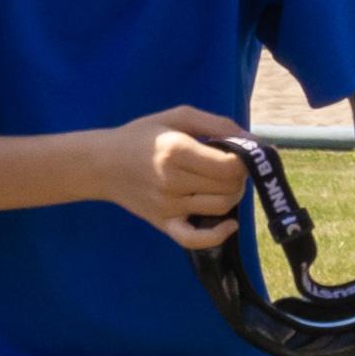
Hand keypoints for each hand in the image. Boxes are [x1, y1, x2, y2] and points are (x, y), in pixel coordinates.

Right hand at [105, 108, 251, 246]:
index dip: (243, 160)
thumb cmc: (142, 136)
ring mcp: (168, 206)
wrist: (102, 164)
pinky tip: (230, 225)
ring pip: (221, 208)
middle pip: (229, 188)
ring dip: (232, 195)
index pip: (230, 166)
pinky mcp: (164, 223)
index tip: (236, 153)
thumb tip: (253, 139)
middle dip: (238, 176)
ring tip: (222, 183)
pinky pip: (195, 239)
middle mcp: (173, 181)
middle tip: (228, 166)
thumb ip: (217, 124)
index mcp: (176, 151)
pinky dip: (218, 235)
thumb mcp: (177, 116)